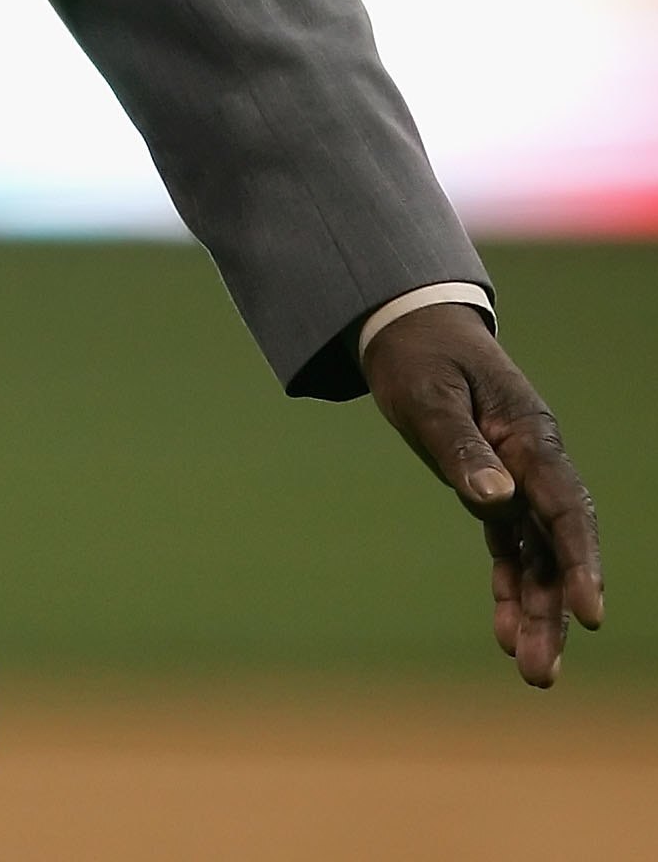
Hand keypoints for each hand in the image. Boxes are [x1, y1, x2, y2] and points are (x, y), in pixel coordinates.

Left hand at [364, 305, 602, 686]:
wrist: (406, 326)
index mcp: (529, 434)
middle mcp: (532, 462)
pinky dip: (508, 586)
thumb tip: (498, 500)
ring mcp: (516, 477)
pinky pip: (509, 546)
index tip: (590, 614)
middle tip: (541, 672)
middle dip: (554, 609)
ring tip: (530, 671)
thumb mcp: (430, 397)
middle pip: (555, 545)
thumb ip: (462, 448)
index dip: (581, 563)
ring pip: (536, 555)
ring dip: (534, 610)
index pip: (564, 507)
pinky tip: (504, 631)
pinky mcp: (493, 488)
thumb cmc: (418, 355)